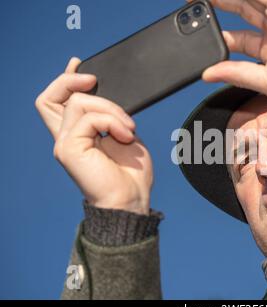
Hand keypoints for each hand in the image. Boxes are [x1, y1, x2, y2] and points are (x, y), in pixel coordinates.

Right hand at [35, 58, 153, 214]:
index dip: (65, 80)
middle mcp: (66, 137)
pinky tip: (125, 135)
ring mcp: (65, 143)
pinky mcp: (68, 148)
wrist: (132, 198)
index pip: (57, 102)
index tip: (79, 64)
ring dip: (110, 109)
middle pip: (50, 96)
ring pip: (78, 103)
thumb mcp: (124, 134)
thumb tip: (105, 95)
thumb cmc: (132, 173)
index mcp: (79, 134)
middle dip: (73, 81)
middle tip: (95, 81)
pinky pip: (88, 118)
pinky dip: (112, 121)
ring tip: (128, 128)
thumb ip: (110, 116)